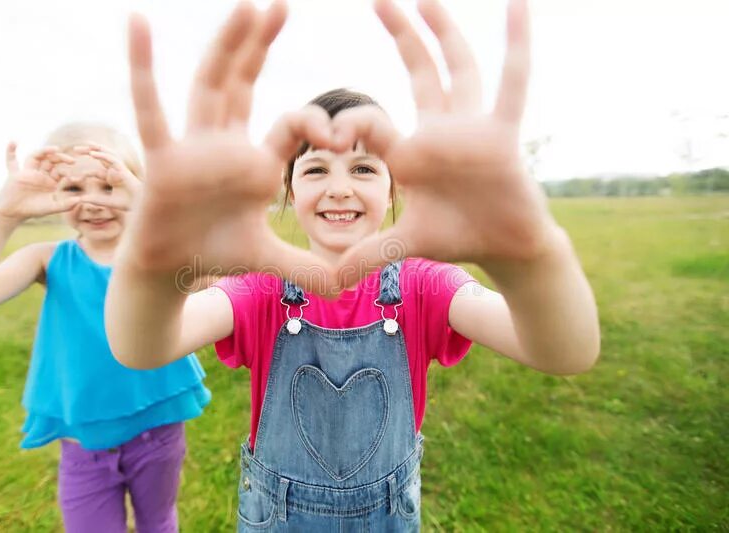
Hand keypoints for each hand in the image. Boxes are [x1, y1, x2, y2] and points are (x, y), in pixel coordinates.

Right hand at [0, 143, 77, 220]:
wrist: (14, 212)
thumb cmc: (34, 210)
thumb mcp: (52, 207)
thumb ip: (65, 205)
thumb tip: (79, 200)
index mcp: (52, 181)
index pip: (62, 172)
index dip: (69, 173)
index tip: (79, 177)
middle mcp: (42, 174)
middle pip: (51, 161)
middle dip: (61, 158)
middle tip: (72, 161)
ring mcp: (29, 172)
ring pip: (37, 157)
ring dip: (44, 151)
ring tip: (55, 149)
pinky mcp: (16, 173)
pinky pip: (11, 161)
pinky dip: (10, 151)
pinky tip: (13, 141)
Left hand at [71, 143, 141, 210]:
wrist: (141, 204)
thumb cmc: (128, 203)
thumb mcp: (108, 202)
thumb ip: (96, 200)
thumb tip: (81, 199)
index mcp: (111, 178)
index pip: (97, 171)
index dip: (86, 172)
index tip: (73, 176)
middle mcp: (115, 171)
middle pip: (101, 157)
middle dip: (89, 152)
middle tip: (75, 149)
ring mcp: (119, 168)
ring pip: (107, 154)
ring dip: (96, 149)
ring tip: (85, 145)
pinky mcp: (123, 169)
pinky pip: (112, 159)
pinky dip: (102, 156)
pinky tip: (92, 154)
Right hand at [126, 1, 336, 290]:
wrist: (170, 270)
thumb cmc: (215, 252)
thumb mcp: (266, 257)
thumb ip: (304, 267)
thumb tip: (345, 286)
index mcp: (255, 162)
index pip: (290, 125)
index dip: (315, 123)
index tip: (338, 134)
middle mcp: (225, 145)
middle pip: (245, 85)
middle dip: (260, 46)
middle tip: (279, 4)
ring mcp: (192, 147)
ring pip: (209, 87)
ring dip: (225, 46)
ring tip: (244, 6)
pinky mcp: (162, 159)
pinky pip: (150, 109)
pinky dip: (144, 68)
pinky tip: (138, 25)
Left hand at [333, 0, 558, 284]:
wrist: (505, 247)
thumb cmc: (458, 237)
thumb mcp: (408, 244)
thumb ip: (371, 255)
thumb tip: (333, 283)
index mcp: (410, 152)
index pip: (370, 122)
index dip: (348, 124)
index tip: (326, 135)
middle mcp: (439, 130)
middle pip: (418, 72)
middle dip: (401, 36)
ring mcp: (472, 127)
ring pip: (458, 67)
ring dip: (444, 30)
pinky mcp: (503, 133)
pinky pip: (514, 81)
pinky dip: (517, 42)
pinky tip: (518, 2)